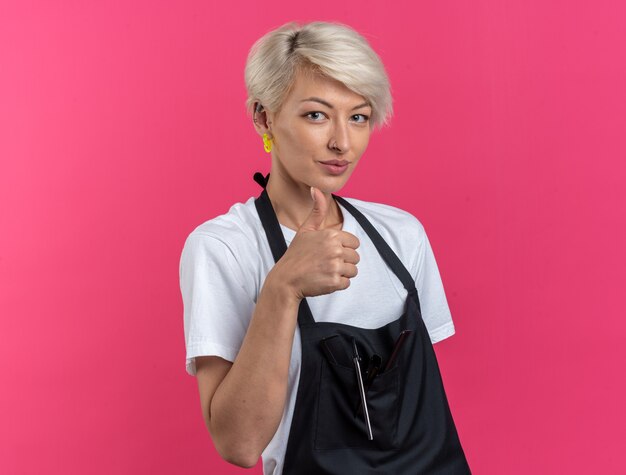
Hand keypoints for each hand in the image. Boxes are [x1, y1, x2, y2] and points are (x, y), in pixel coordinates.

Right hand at [274, 186, 360, 300]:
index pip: (354, 242)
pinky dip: (337, 284)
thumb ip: (317, 210)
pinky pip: (347, 283)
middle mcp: (335, 249)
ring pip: (353, 270)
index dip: (343, 248)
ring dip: (341, 273)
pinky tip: (324, 280)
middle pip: (355, 257)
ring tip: (325, 271)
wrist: (286, 279)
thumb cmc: (296, 254)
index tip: (328, 252)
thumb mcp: (306, 229)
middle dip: (343, 261)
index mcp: (331, 235)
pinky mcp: (334, 282)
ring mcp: (335, 266)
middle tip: (325, 263)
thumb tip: (316, 189)